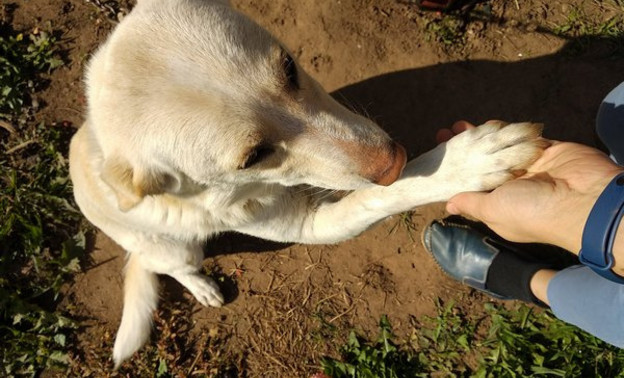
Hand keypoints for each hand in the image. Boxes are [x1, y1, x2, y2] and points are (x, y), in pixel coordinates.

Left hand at [442, 121, 623, 259]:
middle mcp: (513, 185)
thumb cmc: (532, 212)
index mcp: (499, 203)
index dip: (456, 168)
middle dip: (466, 148)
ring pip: (502, 147)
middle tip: (445, 133)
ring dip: (484, 136)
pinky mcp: (546, 150)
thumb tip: (449, 205)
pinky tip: (489, 123)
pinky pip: (524, 136)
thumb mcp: (493, 210)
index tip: (439, 153)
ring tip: (460, 126)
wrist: (581, 200)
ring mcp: (530, 167)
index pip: (473, 182)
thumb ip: (472, 204)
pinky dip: (510, 129)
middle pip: (484, 162)